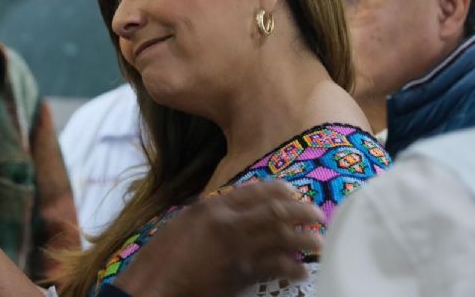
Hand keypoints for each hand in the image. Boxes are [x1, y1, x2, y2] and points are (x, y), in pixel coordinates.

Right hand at [113, 181, 323, 296]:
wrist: (156, 284)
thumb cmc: (164, 256)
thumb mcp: (185, 223)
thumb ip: (212, 215)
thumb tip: (238, 214)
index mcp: (212, 207)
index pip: (255, 191)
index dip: (281, 190)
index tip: (296, 193)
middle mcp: (228, 223)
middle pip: (275, 211)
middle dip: (302, 211)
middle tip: (318, 215)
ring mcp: (237, 248)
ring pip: (282, 237)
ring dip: (304, 239)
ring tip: (318, 243)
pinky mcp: (242, 274)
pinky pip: (276, 267)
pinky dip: (292, 269)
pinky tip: (300, 272)